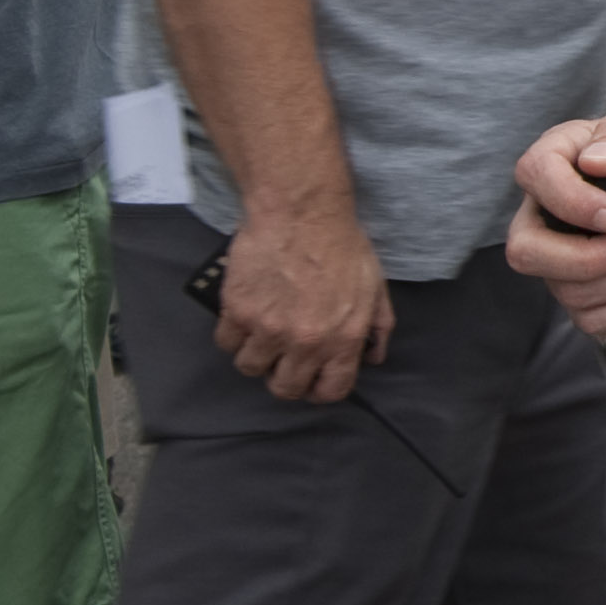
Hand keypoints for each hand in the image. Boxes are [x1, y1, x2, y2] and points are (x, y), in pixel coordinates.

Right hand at [216, 198, 396, 403]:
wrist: (302, 213)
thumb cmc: (343, 245)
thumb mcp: (375, 286)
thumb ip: (378, 327)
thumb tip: (372, 358)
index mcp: (343, 338)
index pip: (330, 391)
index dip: (320, 390)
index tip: (313, 381)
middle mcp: (305, 341)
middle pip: (285, 389)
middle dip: (285, 378)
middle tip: (285, 359)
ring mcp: (267, 329)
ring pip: (250, 368)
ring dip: (257, 355)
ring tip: (264, 334)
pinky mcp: (237, 312)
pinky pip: (227, 343)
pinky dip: (234, 334)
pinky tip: (245, 316)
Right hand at [505, 109, 605, 337]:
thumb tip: (595, 163)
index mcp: (555, 160)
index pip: (532, 176)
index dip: (568, 202)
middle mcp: (546, 212)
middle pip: (525, 252)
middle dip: (585, 260)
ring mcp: (562, 257)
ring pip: (568, 292)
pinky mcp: (587, 291)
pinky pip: (591, 319)